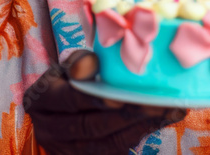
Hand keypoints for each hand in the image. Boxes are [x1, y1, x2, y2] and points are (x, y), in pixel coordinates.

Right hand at [23, 50, 185, 153]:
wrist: (63, 106)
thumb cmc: (69, 78)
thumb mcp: (69, 65)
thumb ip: (80, 63)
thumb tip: (92, 63)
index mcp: (41, 100)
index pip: (69, 100)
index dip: (94, 100)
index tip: (119, 98)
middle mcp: (50, 130)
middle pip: (91, 127)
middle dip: (127, 115)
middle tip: (157, 104)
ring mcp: (67, 150)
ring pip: (106, 144)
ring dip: (140, 127)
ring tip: (168, 110)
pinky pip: (116, 150)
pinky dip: (141, 133)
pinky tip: (162, 119)